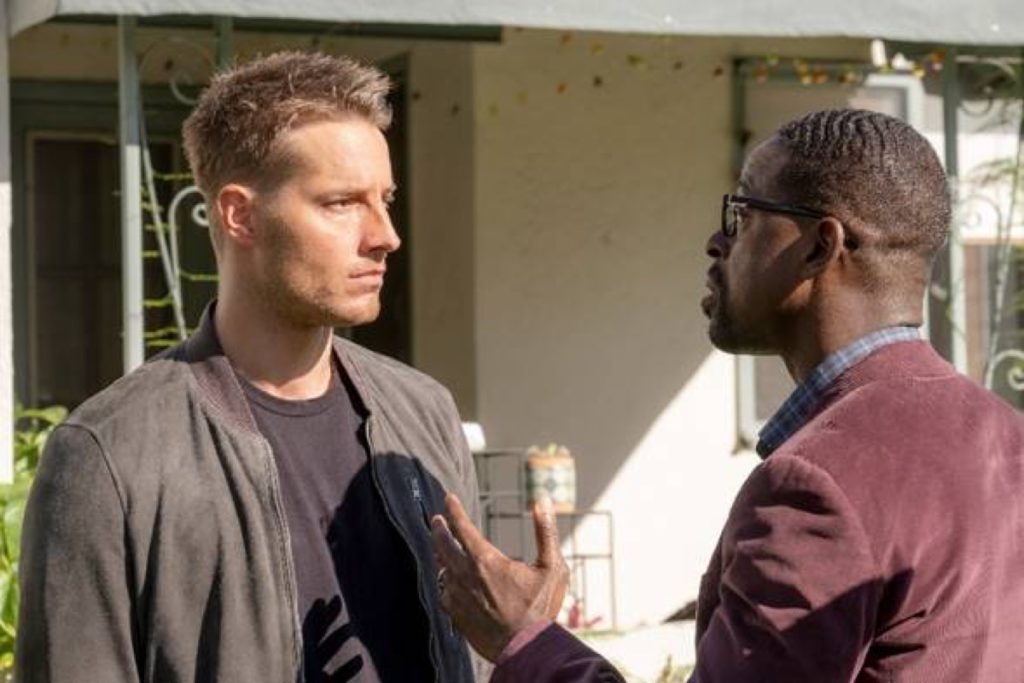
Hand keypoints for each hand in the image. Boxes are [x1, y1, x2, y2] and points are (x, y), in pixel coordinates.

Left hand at [431, 493, 569, 661]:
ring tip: (439, 546)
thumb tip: (543, 502)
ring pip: (441, 568)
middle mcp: (466, 575)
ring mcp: (458, 596)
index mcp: (486, 560)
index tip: (448, 497)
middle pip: (443, 545)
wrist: (524, 648)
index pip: (462, 527)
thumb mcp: (552, 567)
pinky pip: (443, 592)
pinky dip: (444, 581)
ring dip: (439, 553)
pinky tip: (448, 580)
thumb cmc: (540, 608)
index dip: (454, 509)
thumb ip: (546, 532)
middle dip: (439, 529)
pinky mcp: (456, 614)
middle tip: (436, 519)